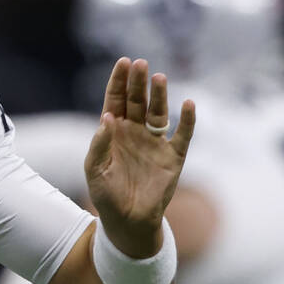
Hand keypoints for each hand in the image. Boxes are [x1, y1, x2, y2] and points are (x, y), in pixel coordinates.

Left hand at [84, 58, 195, 257]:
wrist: (128, 221)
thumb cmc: (106, 194)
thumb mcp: (94, 169)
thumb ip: (99, 144)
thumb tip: (107, 117)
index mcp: (114, 131)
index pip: (116, 100)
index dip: (119, 81)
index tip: (123, 62)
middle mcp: (135, 132)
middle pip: (137, 100)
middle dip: (138, 82)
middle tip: (141, 64)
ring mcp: (155, 142)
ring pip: (159, 112)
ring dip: (160, 95)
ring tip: (159, 77)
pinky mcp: (173, 157)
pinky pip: (183, 135)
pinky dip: (188, 120)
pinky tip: (189, 104)